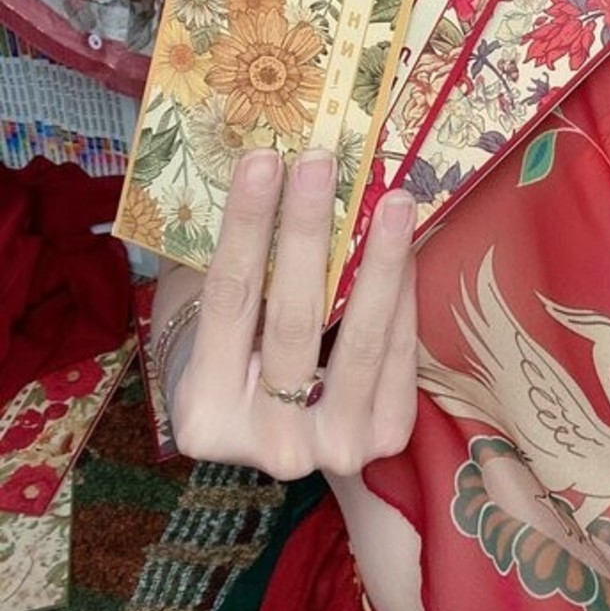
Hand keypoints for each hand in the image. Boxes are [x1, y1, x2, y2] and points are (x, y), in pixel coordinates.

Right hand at [165, 148, 417, 480]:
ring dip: (379, 260)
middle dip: (308, 231)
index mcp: (204, 414)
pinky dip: (402, 294)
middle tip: (320, 163)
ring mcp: (329, 450)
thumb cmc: (232, 352)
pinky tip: (405, 242)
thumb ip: (233, 261)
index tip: (262, 160)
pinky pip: (397, 354)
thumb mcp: (208, 314)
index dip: (246, 227)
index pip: (229, 301)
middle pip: (293, 320)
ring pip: (359, 341)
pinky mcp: (382, 438)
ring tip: (391, 197)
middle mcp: (267, 444)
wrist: (271, 422)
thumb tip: (268, 168)